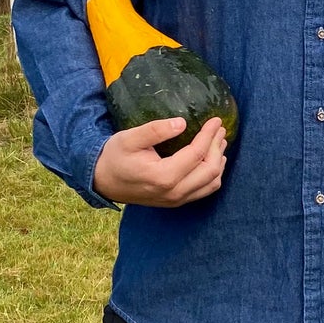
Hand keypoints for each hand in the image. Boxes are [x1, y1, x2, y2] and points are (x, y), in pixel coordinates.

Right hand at [92, 116, 227, 207]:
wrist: (103, 181)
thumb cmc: (115, 156)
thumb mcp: (129, 138)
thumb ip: (155, 130)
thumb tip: (182, 123)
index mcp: (163, 176)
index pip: (197, 154)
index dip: (209, 135)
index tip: (215, 120)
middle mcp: (174, 192)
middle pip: (210, 170)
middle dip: (217, 147)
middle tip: (219, 129)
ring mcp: (176, 200)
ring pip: (211, 183)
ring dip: (218, 162)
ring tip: (219, 142)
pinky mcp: (176, 202)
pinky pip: (204, 190)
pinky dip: (213, 175)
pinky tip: (212, 160)